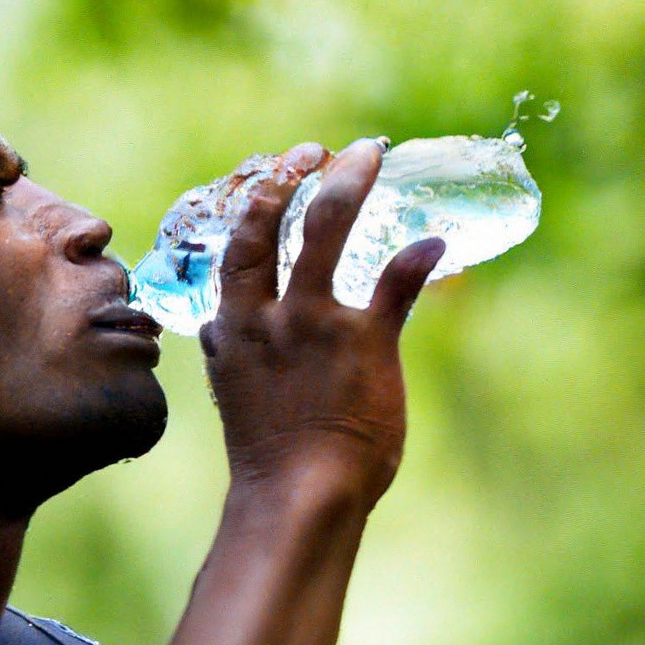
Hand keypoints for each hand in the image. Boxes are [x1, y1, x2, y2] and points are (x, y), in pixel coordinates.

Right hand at [200, 138, 444, 518]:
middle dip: (290, 174)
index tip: (273, 174)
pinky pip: (395, 284)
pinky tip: (434, 241)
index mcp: (230, 325)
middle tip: (315, 147)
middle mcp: (267, 312)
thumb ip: (222, 352)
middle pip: (271, 222)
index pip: (236, 246)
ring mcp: (314, 321)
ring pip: (326, 229)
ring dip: (347, 182)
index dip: (256, 203)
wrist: (295, 497)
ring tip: (367, 153)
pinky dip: (416, 258)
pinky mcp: (363, 341)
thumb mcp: (230, 390)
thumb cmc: (265, 450)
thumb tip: (210, 331)